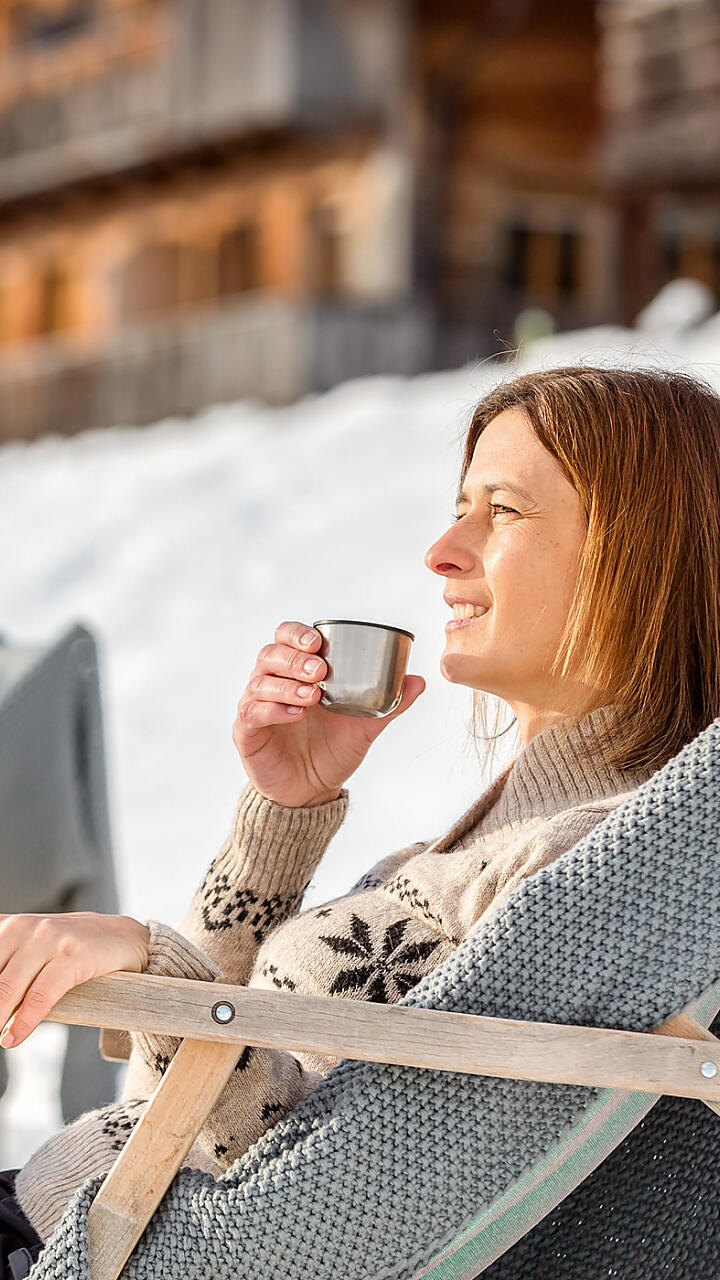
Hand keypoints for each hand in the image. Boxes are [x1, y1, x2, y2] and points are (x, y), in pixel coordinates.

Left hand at [0, 912, 150, 1048]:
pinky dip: (25, 1020)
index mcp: (9, 926)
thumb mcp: (31, 950)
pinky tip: (12, 1037)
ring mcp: (49, 938)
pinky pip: (41, 995)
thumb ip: (6, 969)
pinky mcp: (72, 955)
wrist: (123, 938)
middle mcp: (24, 927)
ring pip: (9, 986)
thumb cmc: (71, 949)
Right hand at [233, 620, 425, 807]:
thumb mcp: (365, 724)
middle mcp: (272, 682)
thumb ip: (390, 703)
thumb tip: (418, 681)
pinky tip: (296, 715)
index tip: (318, 642)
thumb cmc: (333, 750)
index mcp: (296, 671)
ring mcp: (256, 705)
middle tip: (320, 671)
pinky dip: (273, 710)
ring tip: (312, 696)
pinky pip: (252, 712)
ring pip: (259, 681)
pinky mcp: (246, 732)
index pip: (286, 638)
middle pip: (269, 654)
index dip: (297, 634)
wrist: (313, 791)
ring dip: (286, 684)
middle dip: (294, 659)